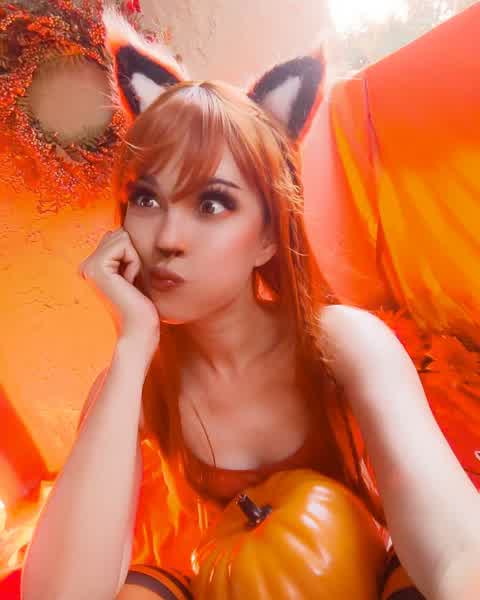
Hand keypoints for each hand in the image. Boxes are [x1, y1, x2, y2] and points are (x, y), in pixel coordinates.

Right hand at [78, 227, 159, 352]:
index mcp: (91, 267)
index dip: (132, 255)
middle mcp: (85, 266)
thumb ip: (124, 253)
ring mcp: (88, 267)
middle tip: (130, 283)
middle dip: (132, 255)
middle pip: (118, 234)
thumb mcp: (132, 273)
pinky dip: (134, 262)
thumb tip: (123, 230)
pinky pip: (125, 245)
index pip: (116, 237)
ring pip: (122, 237)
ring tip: (129, 283)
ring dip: (134, 259)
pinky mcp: (97, 268)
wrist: (138, 330)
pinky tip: (129, 283)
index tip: (130, 281)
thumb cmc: (141, 305)